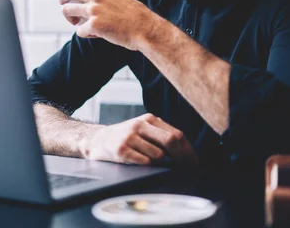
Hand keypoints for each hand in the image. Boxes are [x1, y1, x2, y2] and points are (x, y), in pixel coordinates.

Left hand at [58, 0, 157, 50]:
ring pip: (67, 10)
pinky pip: (79, 30)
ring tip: (80, 23)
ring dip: (71, 18)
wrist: (145, 28)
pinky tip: (96, 34)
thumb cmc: (132, 13)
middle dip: (63, 1)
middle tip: (68, 9)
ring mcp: (93, 9)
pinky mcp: (94, 25)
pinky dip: (85, 33)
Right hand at [81, 113, 198, 167]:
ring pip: (158, 155)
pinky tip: (138, 162)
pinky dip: (146, 165)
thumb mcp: (143, 129)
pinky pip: (144, 162)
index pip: (177, 134)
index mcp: (149, 119)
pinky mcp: (121, 150)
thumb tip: (186, 152)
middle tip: (186, 169)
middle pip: (171, 141)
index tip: (193, 164)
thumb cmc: (124, 137)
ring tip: (148, 160)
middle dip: (182, 158)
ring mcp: (130, 137)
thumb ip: (161, 135)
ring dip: (159, 162)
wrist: (96, 140)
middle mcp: (140, 125)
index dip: (188, 151)